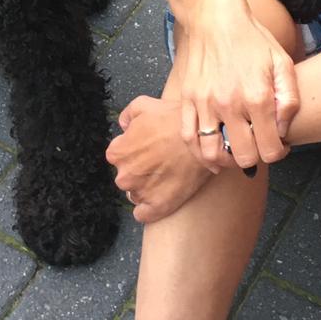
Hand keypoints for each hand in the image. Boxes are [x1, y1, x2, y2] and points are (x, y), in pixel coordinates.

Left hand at [105, 96, 211, 222]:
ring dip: (145, 188)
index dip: (132, 150)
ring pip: (135, 194)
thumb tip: (123, 126)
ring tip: (164, 176)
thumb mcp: (144, 104)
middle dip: (138, 170)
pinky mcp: (158, 207)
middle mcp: (125, 175)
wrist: (203, 138)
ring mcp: (141, 193)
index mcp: (118, 153)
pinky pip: (143, 215)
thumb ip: (126, 115)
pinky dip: (149, 209)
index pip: (117, 156)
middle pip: (126, 176)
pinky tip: (159, 197)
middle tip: (158, 160)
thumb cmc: (174, 120)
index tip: (146, 147)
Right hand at [175, 0, 298, 171]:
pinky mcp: (188, 100)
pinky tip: (211, 153)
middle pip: (242, 157)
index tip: (278, 144)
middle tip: (257, 146)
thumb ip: (289, 99)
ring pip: (212, 153)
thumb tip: (282, 130)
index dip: (278, 153)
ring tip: (234, 153)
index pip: (270, 149)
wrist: (216, 18)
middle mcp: (230, 104)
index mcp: (257, 97)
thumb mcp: (282, 62)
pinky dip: (199, 153)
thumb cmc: (252, 39)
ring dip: (225, 161)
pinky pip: (189, 138)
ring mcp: (205, 103)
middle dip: (254, 158)